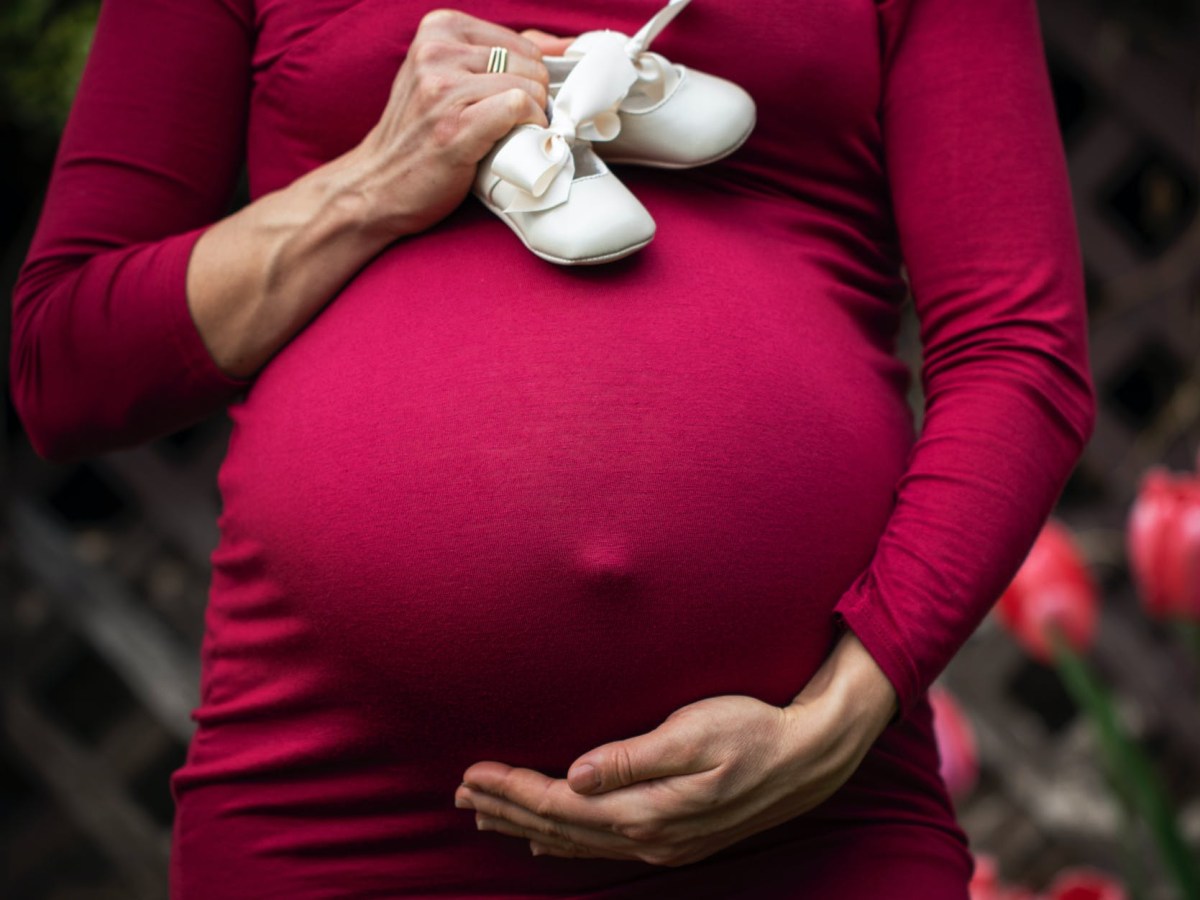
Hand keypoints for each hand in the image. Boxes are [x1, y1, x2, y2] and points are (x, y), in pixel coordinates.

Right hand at [347, 11, 559, 236]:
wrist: (377, 187)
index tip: (512, 106)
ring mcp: (442, 88)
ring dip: (530, 119)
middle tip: (508, 127)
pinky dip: (527, 128)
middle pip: (530, 65)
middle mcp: (436, 51)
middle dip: (531, 100)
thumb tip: (563, 47)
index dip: (530, 81)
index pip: (523, 44)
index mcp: (438, 29)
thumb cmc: (421, 136)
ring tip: (505, 137)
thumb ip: (504, 56)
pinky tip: (510, 143)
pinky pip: (518, 108)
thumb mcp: (450, 79)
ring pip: (528, 87)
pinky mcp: (454, 125)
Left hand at [455, 631, 897, 866]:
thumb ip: (632, 757)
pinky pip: (602, 847)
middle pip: (560, 828)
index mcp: (648, 809)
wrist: (809, 757)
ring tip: (486, 815)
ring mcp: (663, 844)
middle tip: (460, 793)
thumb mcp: (695, 732)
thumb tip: (575, 775)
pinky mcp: (675, 838)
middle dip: (506, 809)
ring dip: (528, 826)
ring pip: (577, 842)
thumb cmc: (753, 730)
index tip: (472, 772)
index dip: (512, 790)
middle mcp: (649, 837)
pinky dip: (565, 842)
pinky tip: (547, 840)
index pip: (559, 805)